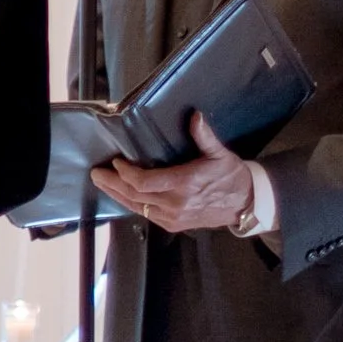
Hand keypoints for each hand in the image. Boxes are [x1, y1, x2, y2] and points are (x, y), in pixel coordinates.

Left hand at [95, 112, 255, 235]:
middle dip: (112, 184)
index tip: (116, 162)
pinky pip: (146, 215)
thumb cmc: (231, 176)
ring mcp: (173, 217)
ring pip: (137, 208)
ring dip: (117, 195)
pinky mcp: (173, 225)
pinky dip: (131, 204)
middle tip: (96, 173)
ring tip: (102, 183)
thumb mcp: (219, 154)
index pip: (144, 183)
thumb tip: (195, 116)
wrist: (245, 204)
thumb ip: (204, 136)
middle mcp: (175, 204)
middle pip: (134, 196)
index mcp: (184, 185)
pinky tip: (121, 195)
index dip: (126, 174)